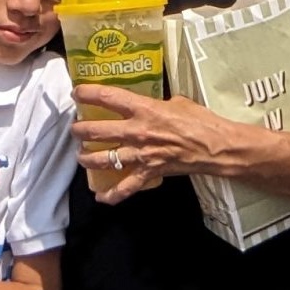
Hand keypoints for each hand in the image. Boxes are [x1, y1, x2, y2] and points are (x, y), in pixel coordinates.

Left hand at [73, 84, 242, 205]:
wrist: (214, 147)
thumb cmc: (199, 120)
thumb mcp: (177, 101)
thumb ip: (157, 102)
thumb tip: (149, 103)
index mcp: (144, 108)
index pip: (108, 97)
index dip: (88, 94)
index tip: (77, 93)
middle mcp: (137, 131)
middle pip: (98, 131)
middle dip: (80, 130)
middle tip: (75, 129)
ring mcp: (140, 155)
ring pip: (104, 159)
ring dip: (87, 159)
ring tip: (81, 156)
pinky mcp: (148, 173)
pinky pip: (125, 188)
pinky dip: (111, 195)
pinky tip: (100, 196)